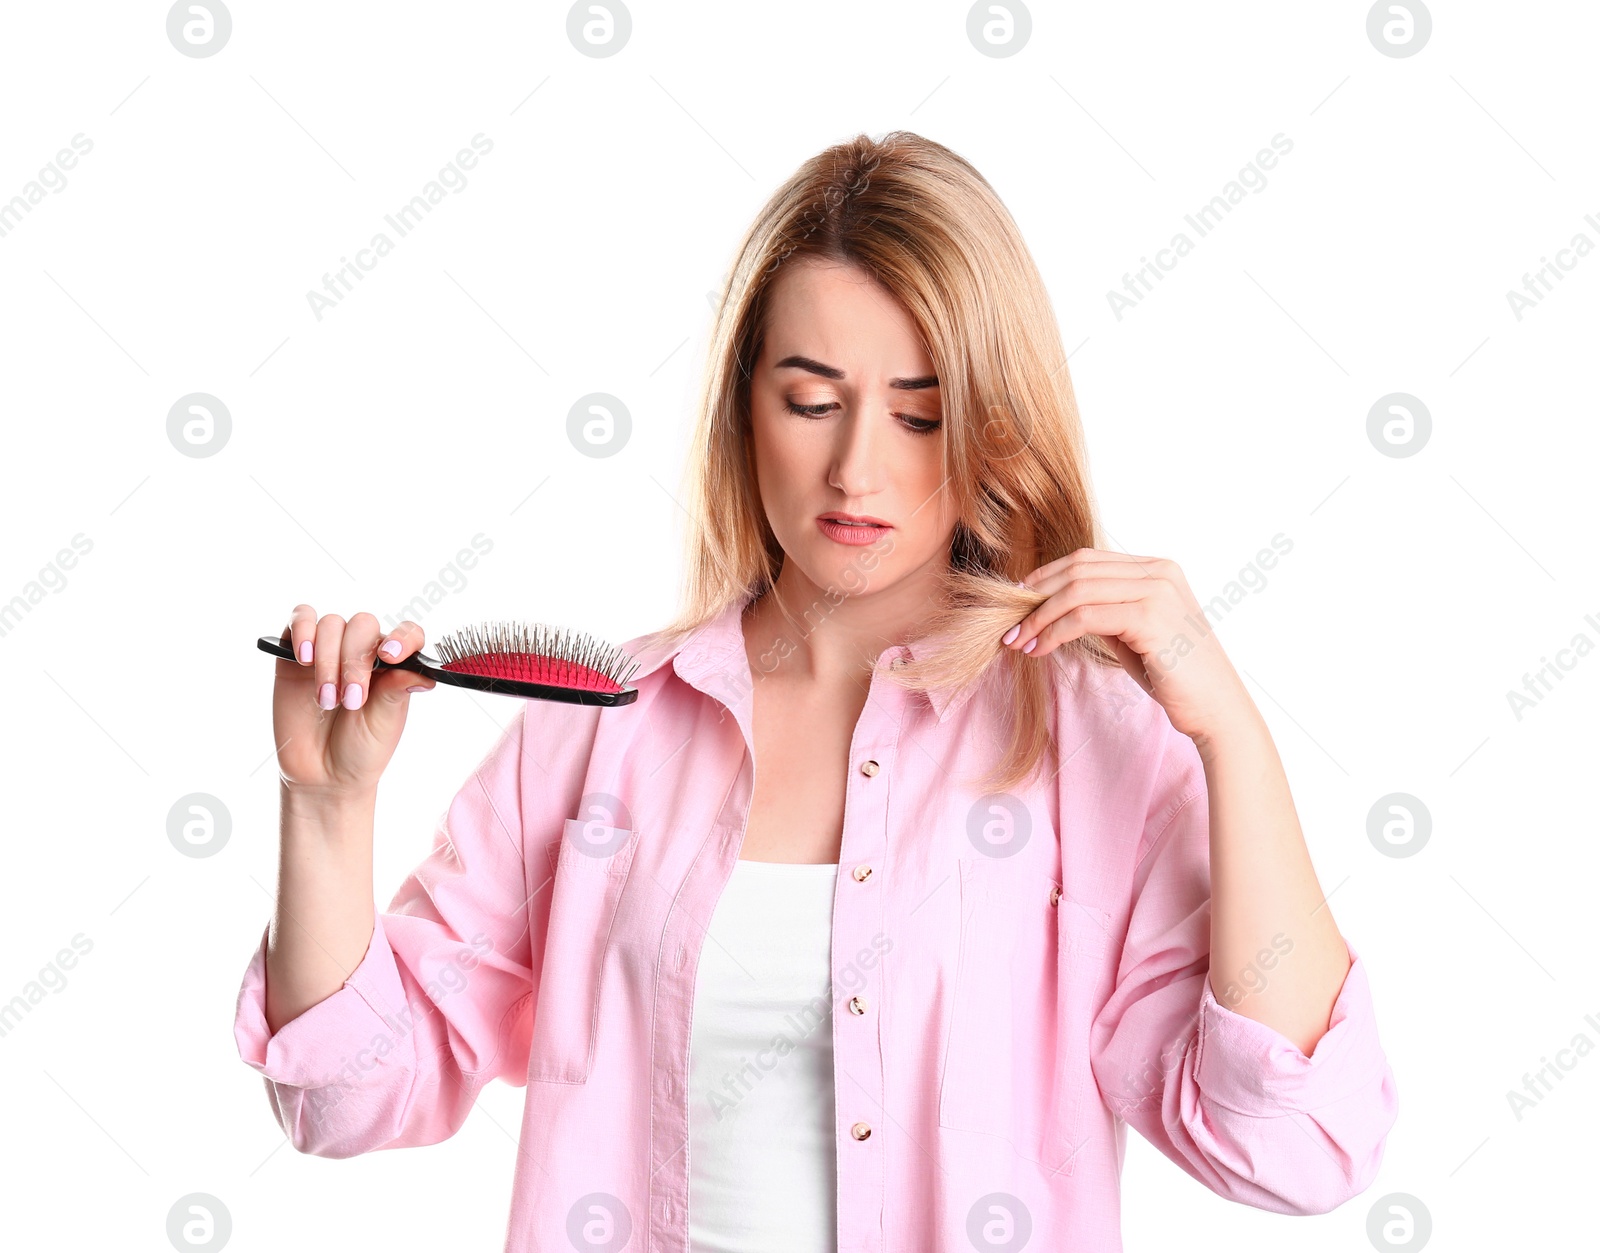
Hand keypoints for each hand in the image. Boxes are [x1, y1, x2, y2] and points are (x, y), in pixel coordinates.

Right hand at [270, 605, 435, 797]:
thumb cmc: (361, 748)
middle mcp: (362, 652)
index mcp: (393, 665)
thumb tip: (423, 672)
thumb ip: (397, 690)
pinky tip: (303, 659)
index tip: (390, 656)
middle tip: (351, 700)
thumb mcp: (385, 722)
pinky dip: (302, 632)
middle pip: (362, 626)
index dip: (401, 638)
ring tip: (326, 699)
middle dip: (355, 661)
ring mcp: (328, 650)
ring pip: (331, 624)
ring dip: (328, 659)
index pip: (406, 634)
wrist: (323, 774)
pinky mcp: (295, 655)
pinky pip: (300, 620)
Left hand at [1001, 548, 1253, 741]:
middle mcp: (1159, 571)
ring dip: (1039, 617)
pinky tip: (1039, 649)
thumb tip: (1053, 603)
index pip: (1087, 560)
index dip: (1046, 578)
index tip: (1017, 602)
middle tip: (1010, 625)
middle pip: (1078, 570)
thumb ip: (1102, 609)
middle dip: (1036, 596)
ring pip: (1077, 591)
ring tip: (1019, 641)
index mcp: (1157, 568)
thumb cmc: (1173, 675)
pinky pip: (1084, 617)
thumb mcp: (1132, 632)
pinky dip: (1054, 632)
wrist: (1214, 709)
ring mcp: (1157, 591)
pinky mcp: (1150, 617)